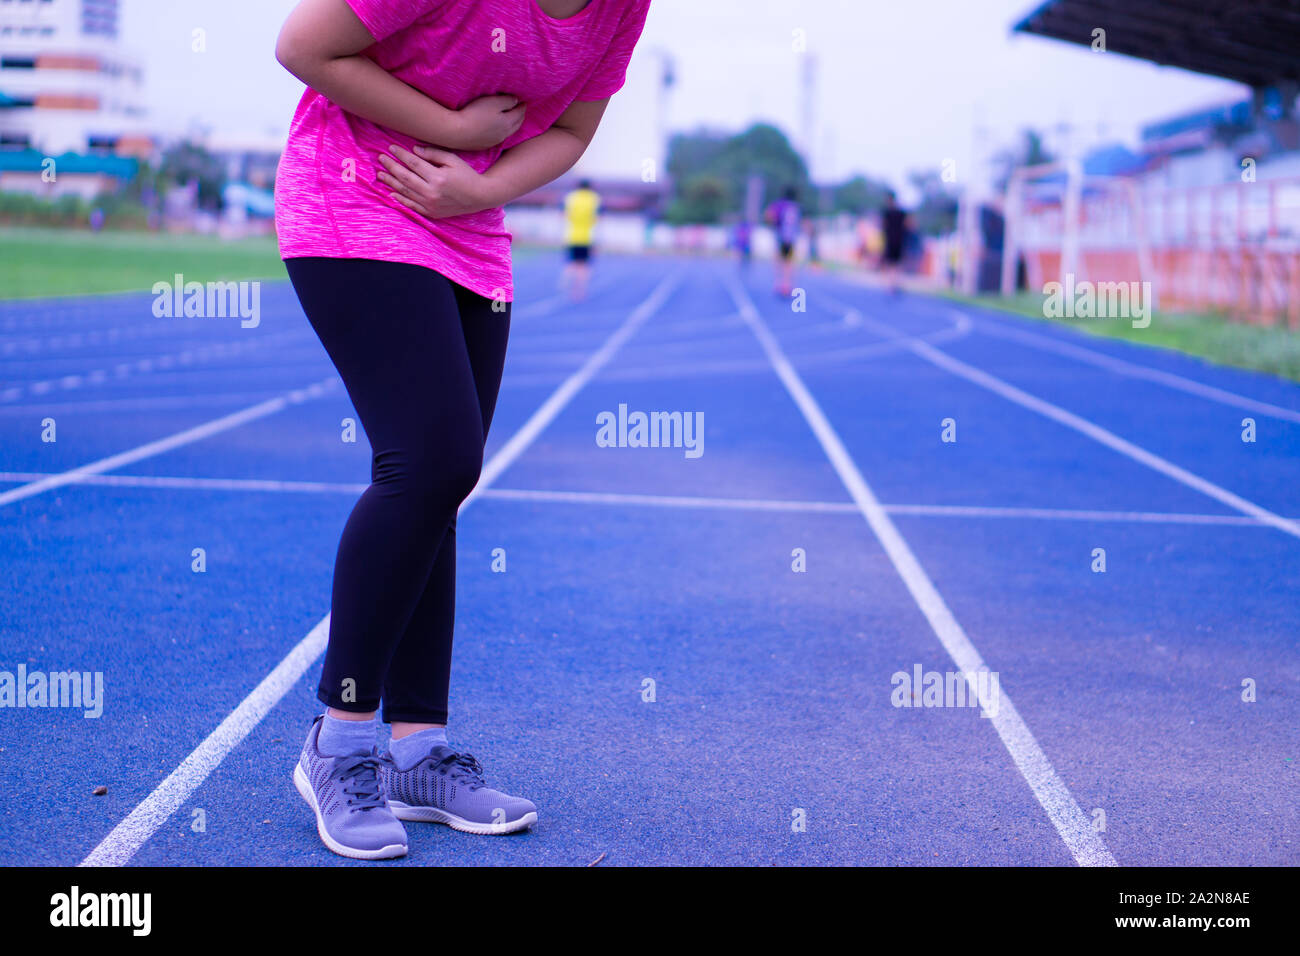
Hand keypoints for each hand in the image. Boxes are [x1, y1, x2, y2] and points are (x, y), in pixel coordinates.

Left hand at [376, 144, 498, 218]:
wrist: (479, 197)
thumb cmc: (467, 175)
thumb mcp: (453, 160)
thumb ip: (433, 154)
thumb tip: (413, 149)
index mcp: (438, 177)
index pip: (413, 163)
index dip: (401, 155)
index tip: (391, 148)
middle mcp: (432, 192)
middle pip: (405, 177)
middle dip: (391, 166)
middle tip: (381, 158)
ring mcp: (431, 204)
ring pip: (405, 191)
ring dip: (391, 182)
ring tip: (380, 174)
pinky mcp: (431, 213)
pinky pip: (412, 205)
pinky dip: (400, 199)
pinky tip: (391, 192)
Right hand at [449, 94, 524, 149]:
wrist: (457, 132)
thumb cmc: (475, 114)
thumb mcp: (493, 102)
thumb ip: (507, 101)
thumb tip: (516, 101)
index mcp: (508, 123)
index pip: (519, 113)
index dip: (522, 106)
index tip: (524, 101)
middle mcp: (504, 134)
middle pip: (516, 125)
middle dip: (520, 116)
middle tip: (521, 110)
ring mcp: (494, 141)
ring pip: (508, 133)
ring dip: (513, 125)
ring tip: (513, 120)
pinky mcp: (484, 145)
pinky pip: (498, 138)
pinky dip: (503, 132)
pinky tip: (499, 130)